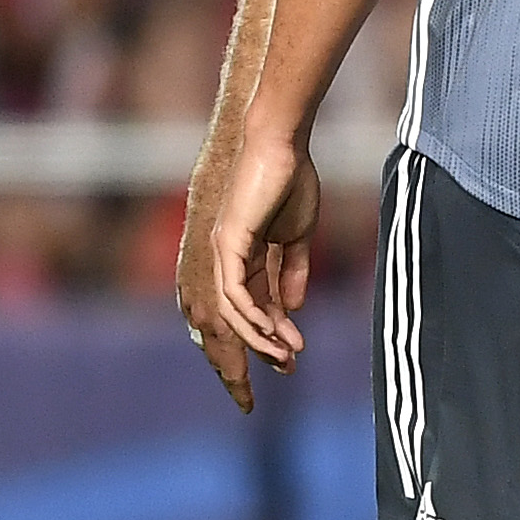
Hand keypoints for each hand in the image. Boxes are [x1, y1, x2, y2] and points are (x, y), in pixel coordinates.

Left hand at [200, 126, 320, 371]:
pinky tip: (272, 331)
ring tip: (285, 356)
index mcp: (243, 256)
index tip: (292, 357)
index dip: (269, 335)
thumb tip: (291, 310)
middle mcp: (226, 258)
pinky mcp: (227, 242)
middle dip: (254, 349)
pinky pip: (234, 290)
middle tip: (280, 374)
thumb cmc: (290, 180)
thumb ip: (293, 271)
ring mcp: (223, 251)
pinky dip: (251, 314)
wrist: (282, 145)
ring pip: (233, 310)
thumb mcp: (296, 236)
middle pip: (234, 317)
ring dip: (258, 337)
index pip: (252, 307)